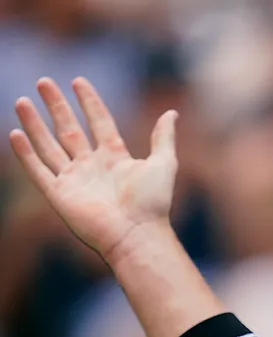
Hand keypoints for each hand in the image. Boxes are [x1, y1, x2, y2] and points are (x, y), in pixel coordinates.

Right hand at [8, 77, 177, 262]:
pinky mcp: (60, 195)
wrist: (137, 233)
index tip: (78, 81)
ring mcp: (74, 180)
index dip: (89, 102)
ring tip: (22, 101)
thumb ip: (164, 138)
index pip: (99, 123)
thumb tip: (171, 113)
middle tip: (44, 82)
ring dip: (35, 124)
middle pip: (70, 130)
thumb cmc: (153, 203)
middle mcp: (92, 167)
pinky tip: (15, 134)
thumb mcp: (164, 163)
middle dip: (56, 106)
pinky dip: (26, 154)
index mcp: (116, 158)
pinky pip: (38, 170)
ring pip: (49, 146)